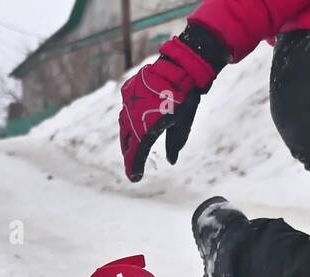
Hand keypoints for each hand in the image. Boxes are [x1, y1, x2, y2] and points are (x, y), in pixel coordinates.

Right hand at [119, 29, 225, 181]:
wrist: (180, 67)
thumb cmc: (185, 98)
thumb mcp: (183, 124)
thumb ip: (175, 144)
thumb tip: (172, 161)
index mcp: (146, 129)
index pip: (136, 154)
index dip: (134, 167)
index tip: (135, 178)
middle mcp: (132, 117)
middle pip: (127, 142)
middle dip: (129, 155)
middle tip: (133, 166)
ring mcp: (128, 102)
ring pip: (124, 126)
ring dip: (128, 138)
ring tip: (132, 148)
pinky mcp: (128, 90)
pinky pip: (126, 110)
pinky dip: (129, 120)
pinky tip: (133, 124)